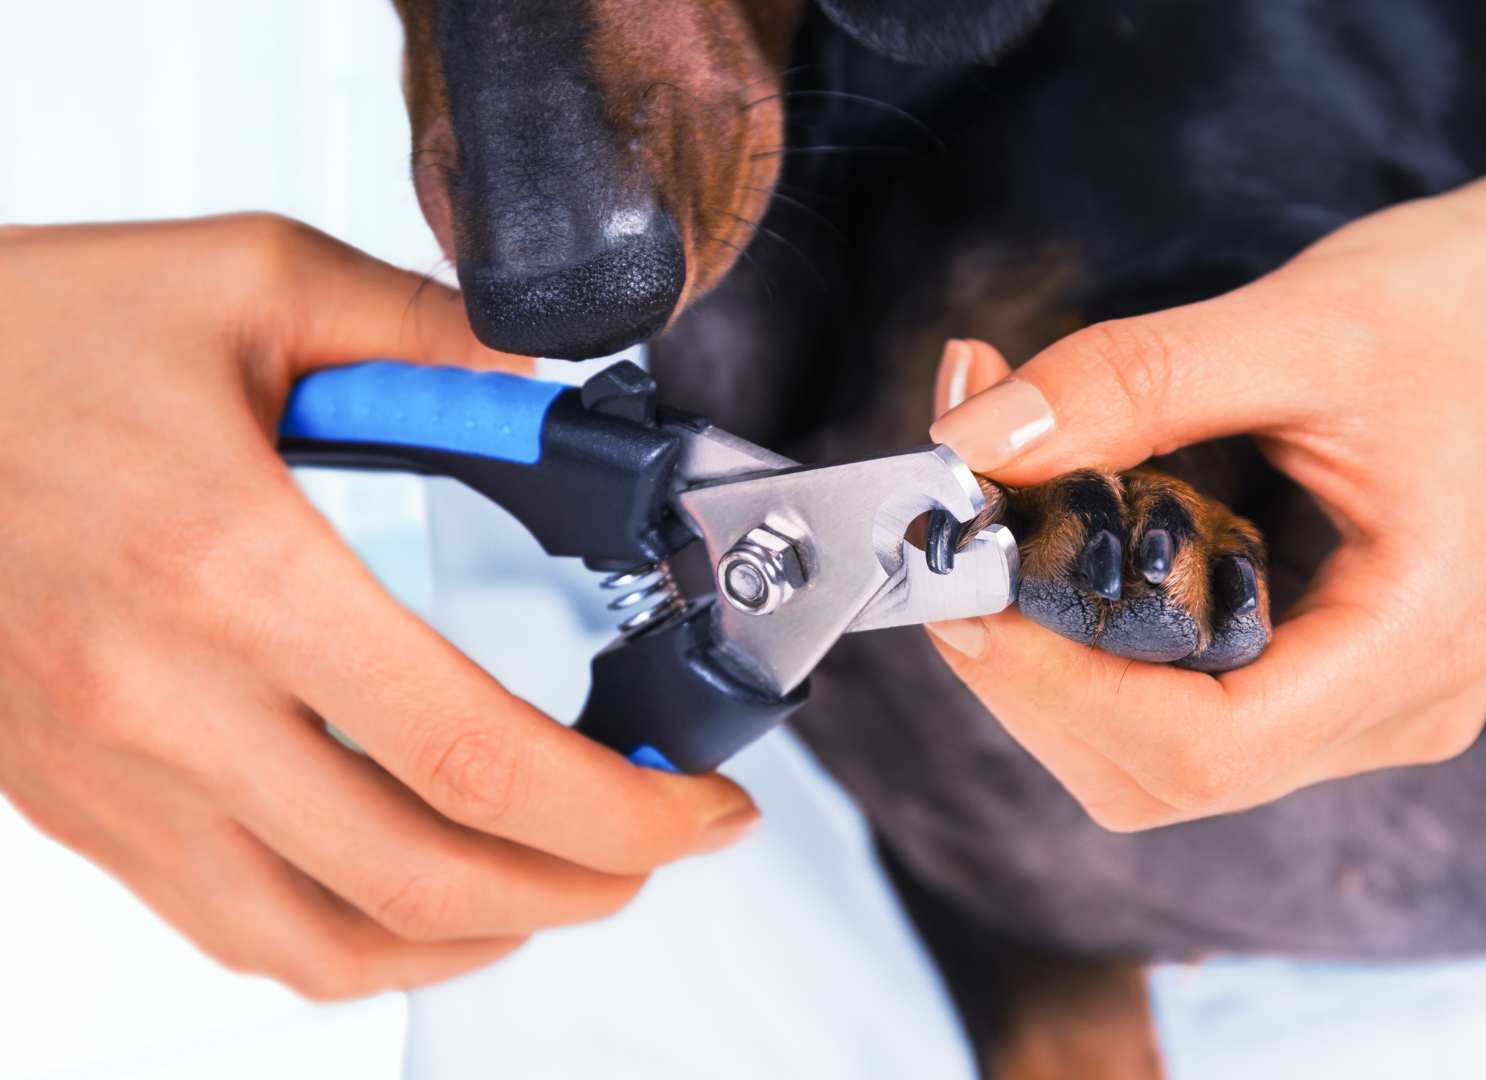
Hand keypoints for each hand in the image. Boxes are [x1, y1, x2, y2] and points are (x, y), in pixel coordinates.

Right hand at [0, 217, 757, 998]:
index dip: (620, 810)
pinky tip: (419, 895)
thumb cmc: (22, 334)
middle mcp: (164, 701)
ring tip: (564, 882)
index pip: (472, 752)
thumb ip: (428, 332)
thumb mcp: (251, 279)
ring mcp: (110, 775)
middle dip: (584, 884)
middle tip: (660, 843)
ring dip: (478, 934)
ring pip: (324, 942)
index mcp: (233, 568)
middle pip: (422, 876)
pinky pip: (231, 928)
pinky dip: (355, 942)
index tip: (701, 806)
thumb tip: (550, 386)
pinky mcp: (71, 802)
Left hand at [923, 175, 1485, 829]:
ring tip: (1011, 513)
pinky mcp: (1326, 672)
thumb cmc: (1476, 304)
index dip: (1057, 691)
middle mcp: (1396, 708)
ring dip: (1053, 652)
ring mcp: (1363, 703)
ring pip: (1155, 750)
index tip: (966, 591)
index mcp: (1418, 643)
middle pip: (1160, 771)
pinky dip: (1097, 635)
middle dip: (1035, 673)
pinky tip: (1071, 535)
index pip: (1205, 749)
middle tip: (965, 537)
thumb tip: (972, 441)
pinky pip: (1180, 698)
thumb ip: (1131, 382)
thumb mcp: (1301, 321)